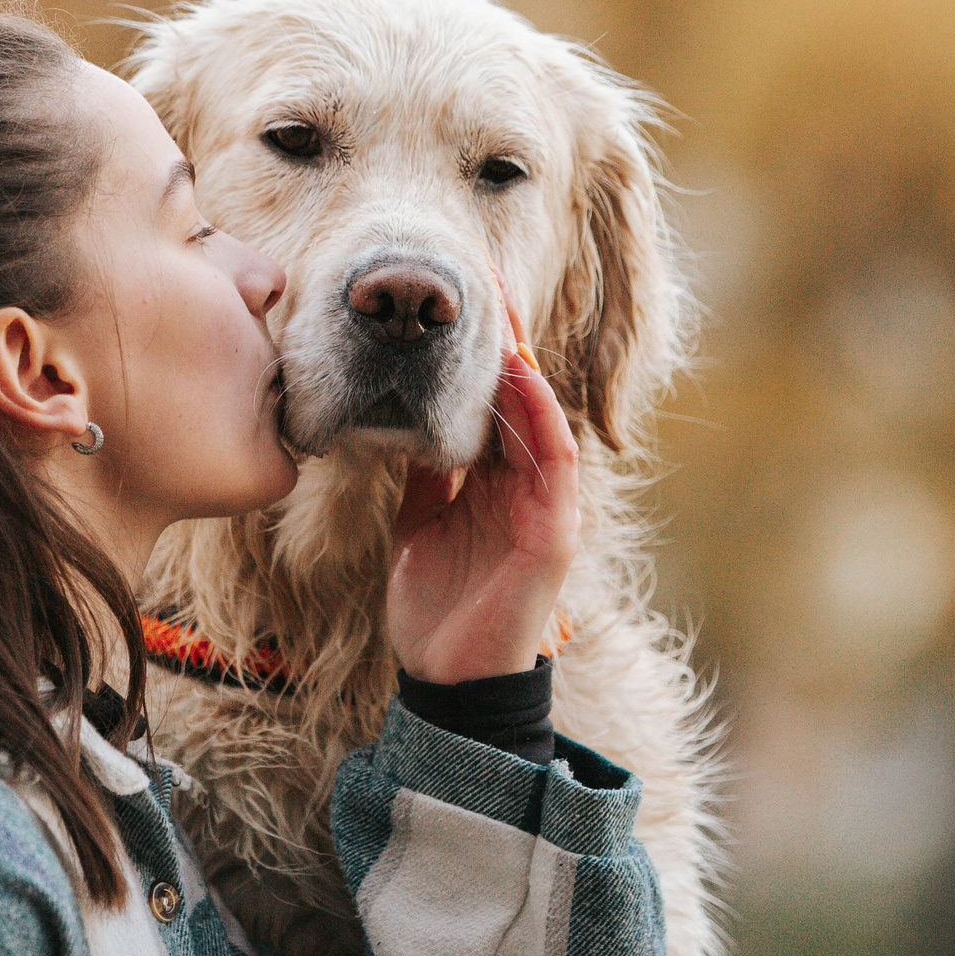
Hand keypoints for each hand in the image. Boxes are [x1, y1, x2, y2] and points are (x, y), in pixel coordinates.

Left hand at [385, 287, 580, 683]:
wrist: (446, 680)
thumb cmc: (433, 608)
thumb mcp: (419, 523)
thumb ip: (423, 475)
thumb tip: (399, 424)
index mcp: (495, 482)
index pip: (491, 400)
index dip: (477, 348)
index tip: (453, 295)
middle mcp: (526, 485)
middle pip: (519, 395)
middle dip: (503, 335)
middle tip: (479, 275)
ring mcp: (546, 506)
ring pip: (541, 417)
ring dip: (522, 362)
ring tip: (500, 310)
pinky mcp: (555, 531)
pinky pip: (556, 462)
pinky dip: (540, 417)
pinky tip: (520, 376)